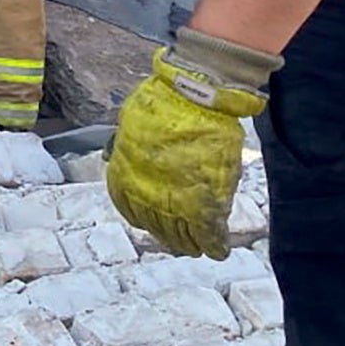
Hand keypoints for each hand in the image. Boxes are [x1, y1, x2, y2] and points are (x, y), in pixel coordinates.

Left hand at [107, 27, 279, 258]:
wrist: (192, 96)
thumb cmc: (162, 102)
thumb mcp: (132, 125)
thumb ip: (133, 149)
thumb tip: (135, 158)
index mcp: (125, 173)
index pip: (129, 207)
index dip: (143, 216)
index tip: (152, 220)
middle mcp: (146, 192)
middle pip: (155, 226)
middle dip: (168, 235)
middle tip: (179, 241)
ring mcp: (176, 200)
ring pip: (180, 235)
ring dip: (189, 243)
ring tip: (198, 247)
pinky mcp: (205, 202)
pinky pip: (209, 234)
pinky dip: (215, 244)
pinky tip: (218, 249)